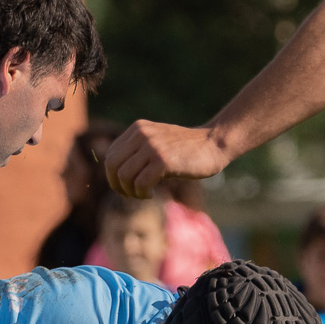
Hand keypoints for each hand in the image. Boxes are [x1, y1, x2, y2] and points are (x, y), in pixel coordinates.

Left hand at [105, 121, 231, 198]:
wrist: (214, 144)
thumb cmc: (186, 149)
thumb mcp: (157, 142)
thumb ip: (138, 151)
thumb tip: (116, 175)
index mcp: (137, 129)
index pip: (110, 156)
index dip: (113, 176)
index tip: (127, 187)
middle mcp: (142, 134)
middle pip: (112, 166)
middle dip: (117, 186)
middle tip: (131, 194)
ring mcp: (152, 146)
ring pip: (124, 176)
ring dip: (130, 192)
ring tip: (143, 194)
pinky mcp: (163, 160)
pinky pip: (140, 183)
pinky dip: (142, 194)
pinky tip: (151, 194)